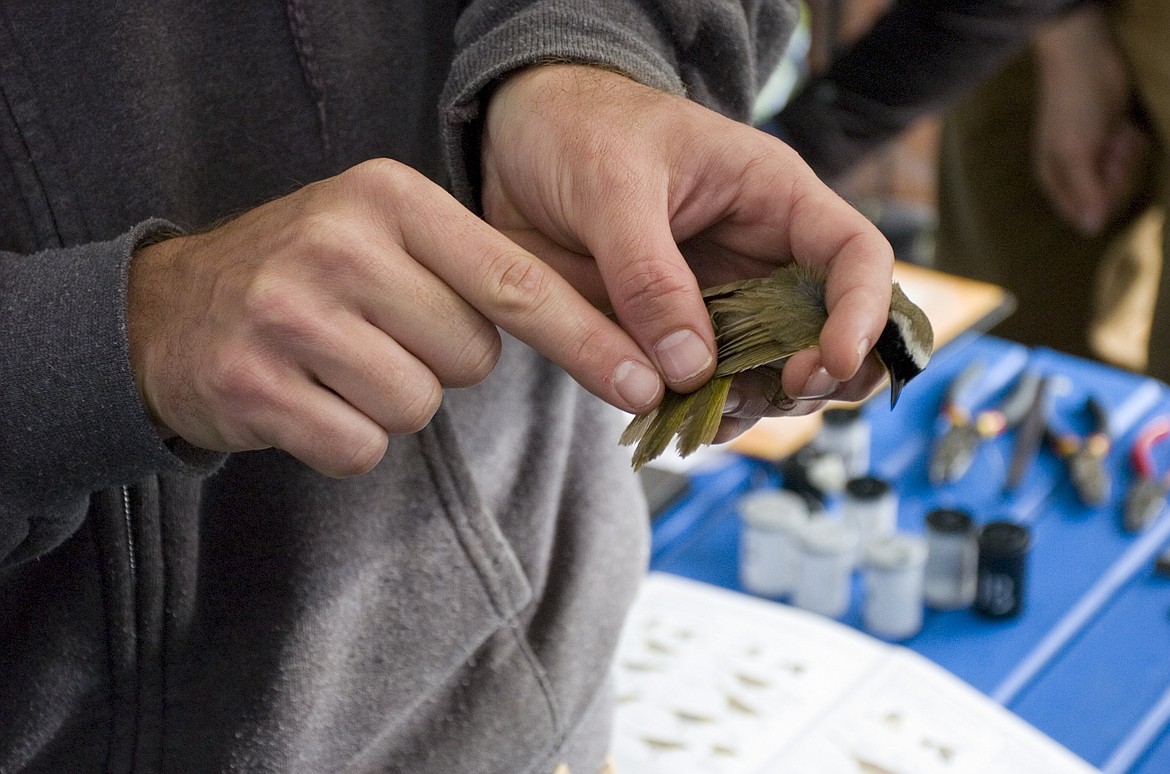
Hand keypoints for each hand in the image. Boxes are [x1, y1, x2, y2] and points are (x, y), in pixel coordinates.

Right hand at [127, 159, 660, 476]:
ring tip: (338, 363)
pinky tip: (306, 398)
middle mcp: (341, 242)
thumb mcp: (389, 238)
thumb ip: (481, 270)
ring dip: (391, 401)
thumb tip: (607, 331)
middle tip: (380, 334)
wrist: (171, 312)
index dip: (586, 339)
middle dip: (441, 362)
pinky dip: (345, 437)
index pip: (516, 281)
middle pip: (470, 356)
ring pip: (418, 406)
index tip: (643, 382)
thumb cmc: (312, 277)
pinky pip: (360, 447)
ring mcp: (289, 312)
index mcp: (390, 196)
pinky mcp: (254, 383)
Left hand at [482, 64, 893, 440]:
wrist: (509, 149)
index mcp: (772, 198)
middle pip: (828, 332)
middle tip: (775, 393)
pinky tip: (673, 420)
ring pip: (768, 376)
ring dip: (754, 407)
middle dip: (818, 376)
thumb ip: (648, 273)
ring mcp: (716, 305)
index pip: (855, 255)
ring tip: (709, 414)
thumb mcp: (611, 184)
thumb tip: (691, 366)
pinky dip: (698, 417)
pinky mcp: (669, 339)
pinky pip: (701, 392)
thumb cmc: (576, 131)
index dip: (864, 311)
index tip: (831, 359)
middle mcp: (758, 259)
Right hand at [1032, 5, 1149, 233]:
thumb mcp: (1076, 155)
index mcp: (1056, 180)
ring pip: (1124, 181)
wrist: (1087, 62)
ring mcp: (1096, 158)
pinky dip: (1134, 146)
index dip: (1101, 203)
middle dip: (1117, 177)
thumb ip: (1086, 193)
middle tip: (1111, 152)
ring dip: (1128, 160)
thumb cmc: (1072, 109)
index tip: (1105, 180)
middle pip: (1108, 199)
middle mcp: (1075, 173)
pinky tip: (1124, 130)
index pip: (1082, 214)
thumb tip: (1092, 229)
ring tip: (1116, 137)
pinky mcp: (1115, 142)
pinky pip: (1133, 160)